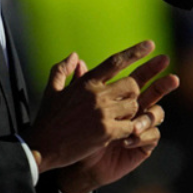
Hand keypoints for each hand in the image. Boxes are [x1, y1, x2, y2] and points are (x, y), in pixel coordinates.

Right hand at [24, 41, 170, 172]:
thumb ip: (62, 69)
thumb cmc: (47, 119)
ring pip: (133, 106)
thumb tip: (75, 56)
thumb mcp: (51, 90)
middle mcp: (96, 95)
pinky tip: (119, 135)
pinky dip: (129, 130)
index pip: (115, 62)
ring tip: (117, 120)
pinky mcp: (106, 132)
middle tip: (123, 103)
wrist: (41, 147)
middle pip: (131, 85)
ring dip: (130, 113)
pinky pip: (131, 126)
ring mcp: (102, 113)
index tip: (151, 44)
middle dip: (131, 93)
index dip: (135, 52)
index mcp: (86, 82)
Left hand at [58, 63, 179, 192]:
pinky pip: (153, 135)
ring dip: (148, 117)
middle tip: (173, 79)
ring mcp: (142, 126)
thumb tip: (78, 61)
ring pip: (157, 113)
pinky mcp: (144, 144)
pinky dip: (142, 136)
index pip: (138, 76)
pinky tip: (128, 140)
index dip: (148, 65)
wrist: (80, 164)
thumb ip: (79, 85)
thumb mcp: (76, 107)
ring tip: (133, 126)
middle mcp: (137, 108)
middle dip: (164, 84)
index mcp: (122, 96)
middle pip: (156, 91)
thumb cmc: (79, 134)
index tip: (154, 49)